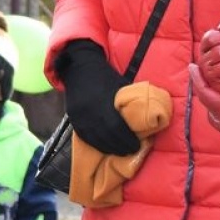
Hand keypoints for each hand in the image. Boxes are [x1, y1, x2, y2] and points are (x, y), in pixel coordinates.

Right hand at [59, 40, 139, 155]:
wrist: (80, 68)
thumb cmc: (105, 77)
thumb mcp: (120, 86)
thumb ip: (129, 102)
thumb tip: (147, 117)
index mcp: (102, 104)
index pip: (116, 128)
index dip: (127, 139)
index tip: (137, 145)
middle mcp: (89, 113)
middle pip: (105, 137)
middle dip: (119, 147)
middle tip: (130, 151)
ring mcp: (79, 118)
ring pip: (94, 140)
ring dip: (108, 148)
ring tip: (119, 151)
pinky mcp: (73, 120)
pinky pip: (85, 137)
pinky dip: (96, 144)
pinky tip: (105, 147)